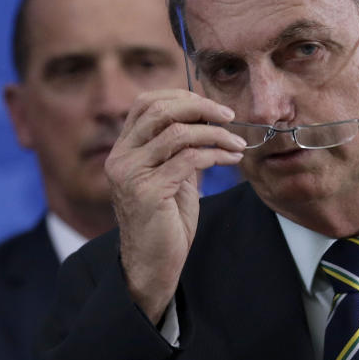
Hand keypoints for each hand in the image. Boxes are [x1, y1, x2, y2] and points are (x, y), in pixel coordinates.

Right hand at [105, 89, 245, 323]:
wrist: (153, 262)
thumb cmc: (166, 219)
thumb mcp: (173, 174)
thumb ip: (179, 147)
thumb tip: (207, 117)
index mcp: (124, 149)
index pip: (146, 103)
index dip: (182, 97)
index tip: (214, 107)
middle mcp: (121, 157)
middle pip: (160, 110)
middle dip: (201, 108)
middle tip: (229, 117)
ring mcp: (131, 174)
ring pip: (178, 133)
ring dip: (215, 134)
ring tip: (237, 144)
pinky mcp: (147, 191)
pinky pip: (189, 159)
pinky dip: (216, 154)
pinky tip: (231, 159)